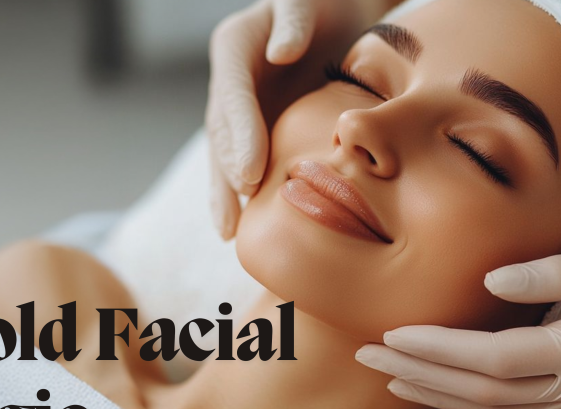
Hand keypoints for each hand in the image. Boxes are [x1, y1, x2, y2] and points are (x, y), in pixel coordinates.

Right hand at [206, 0, 392, 238]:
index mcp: (234, 49)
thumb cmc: (325, 0)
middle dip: (226, 177)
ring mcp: (244, 108)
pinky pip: (251, 161)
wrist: (339, 11)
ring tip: (232, 234)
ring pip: (228, 155)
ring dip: (227, 195)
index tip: (248, 173)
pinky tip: (250, 226)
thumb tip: (282, 52)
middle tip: (235, 219)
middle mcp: (232, 82)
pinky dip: (248, 193)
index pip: (233, 98)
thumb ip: (293, 20)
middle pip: (222, 135)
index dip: (239, 138)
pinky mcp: (263, 126)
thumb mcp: (306, 0)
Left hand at [355, 236, 560, 408]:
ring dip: (444, 398)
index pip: (496, 360)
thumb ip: (556, 273)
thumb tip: (490, 284)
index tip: (393, 334)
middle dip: (423, 377)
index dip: (439, 351)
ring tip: (396, 378)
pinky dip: (480, 408)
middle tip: (369, 357)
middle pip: (488, 395)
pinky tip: (454, 394)